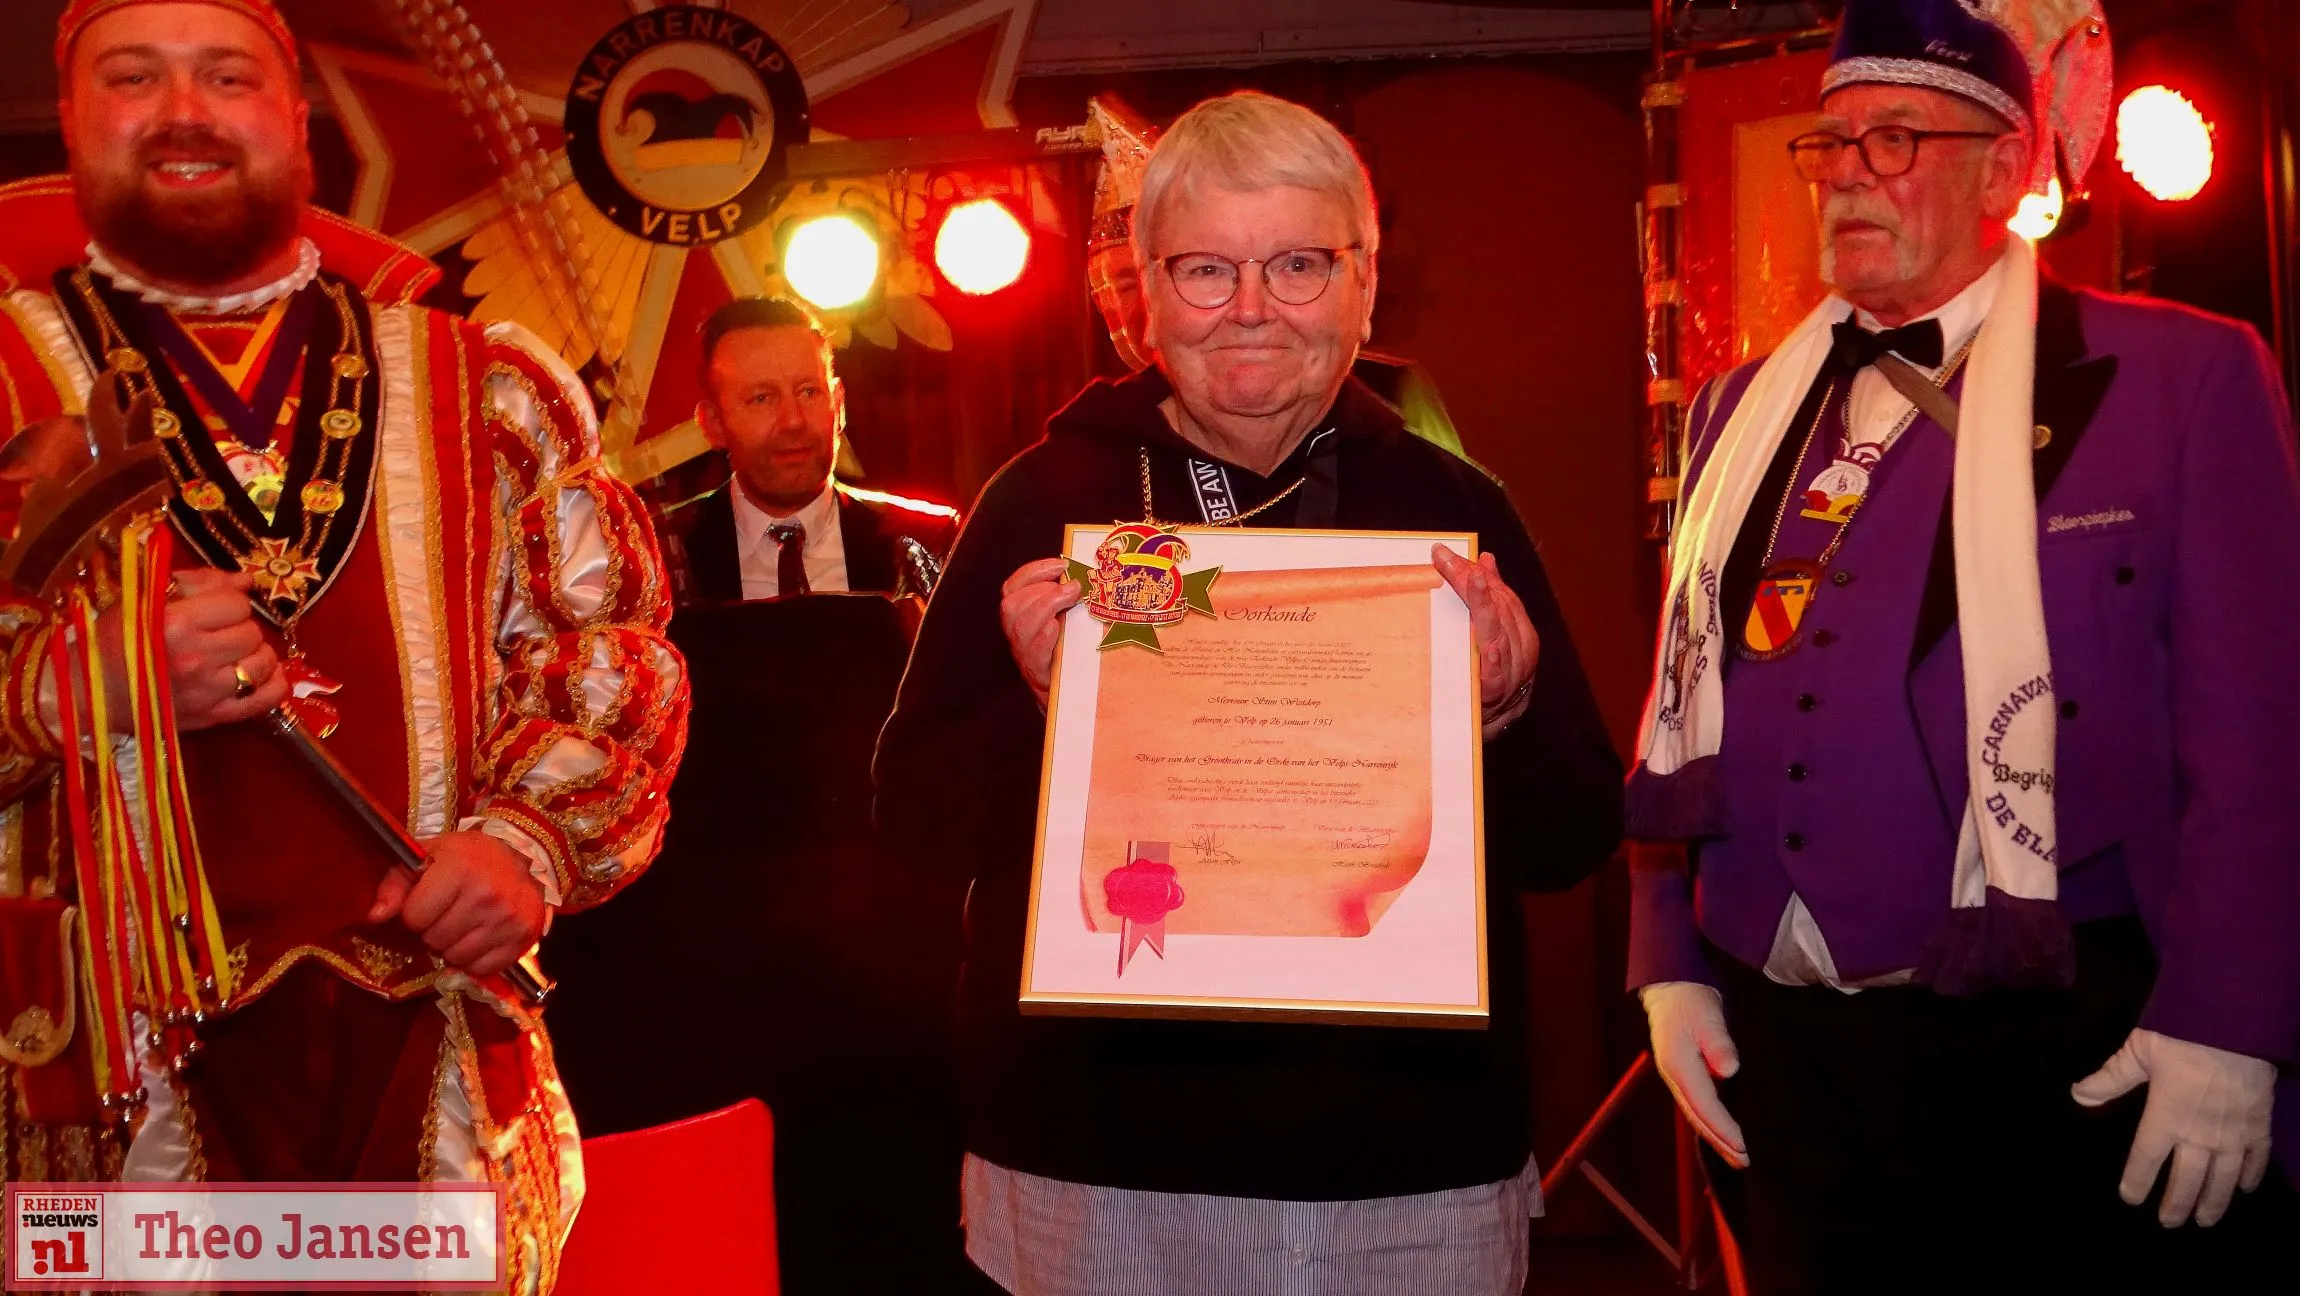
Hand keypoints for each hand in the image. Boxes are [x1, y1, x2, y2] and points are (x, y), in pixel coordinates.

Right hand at [86, 568, 285, 732]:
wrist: (89, 692)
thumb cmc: (114, 640)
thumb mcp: (144, 599)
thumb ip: (199, 584)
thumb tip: (246, 580)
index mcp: (176, 624)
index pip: (237, 603)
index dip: (227, 603)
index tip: (212, 609)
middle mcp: (196, 658)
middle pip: (252, 632)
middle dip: (239, 627)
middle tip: (218, 632)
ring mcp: (207, 692)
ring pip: (263, 662)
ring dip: (254, 654)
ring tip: (232, 654)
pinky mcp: (214, 717)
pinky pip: (267, 699)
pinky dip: (272, 684)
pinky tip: (257, 675)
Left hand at [366, 831, 547, 977]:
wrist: (521, 856)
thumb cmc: (467, 856)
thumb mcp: (427, 856)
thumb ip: (395, 883)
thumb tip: (374, 917)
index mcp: (459, 868)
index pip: (414, 917)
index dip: (416, 912)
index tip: (429, 900)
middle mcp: (486, 895)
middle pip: (435, 940)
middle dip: (434, 930)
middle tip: (447, 914)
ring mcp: (508, 918)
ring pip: (457, 957)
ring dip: (453, 946)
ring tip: (463, 925)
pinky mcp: (524, 937)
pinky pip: (483, 968)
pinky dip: (476, 959)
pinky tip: (480, 938)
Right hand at [1000, 557, 1081, 709]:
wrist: (1076, 700)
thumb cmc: (1077, 653)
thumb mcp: (1072, 622)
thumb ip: (1073, 600)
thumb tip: (1096, 572)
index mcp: (1023, 618)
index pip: (1013, 588)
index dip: (1033, 571)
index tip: (1060, 563)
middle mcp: (1019, 636)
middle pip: (1012, 605)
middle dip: (1043, 589)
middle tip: (1073, 586)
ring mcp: (1026, 657)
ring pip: (1020, 627)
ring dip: (1045, 606)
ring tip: (1070, 597)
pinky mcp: (1039, 677)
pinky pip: (1034, 656)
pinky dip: (1043, 638)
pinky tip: (1056, 627)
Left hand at [1432, 546, 1538, 728]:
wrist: (1485, 727)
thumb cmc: (1487, 676)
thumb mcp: (1489, 636)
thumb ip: (1490, 599)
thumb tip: (1486, 558)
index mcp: (1520, 634)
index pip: (1501, 596)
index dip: (1474, 574)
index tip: (1445, 554)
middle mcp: (1520, 651)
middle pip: (1499, 609)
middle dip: (1471, 582)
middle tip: (1445, 561)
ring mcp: (1510, 675)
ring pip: (1498, 634)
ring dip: (1483, 606)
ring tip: (1471, 580)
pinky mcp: (1494, 699)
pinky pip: (1496, 677)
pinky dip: (1494, 661)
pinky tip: (1488, 648)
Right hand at [1643, 980, 1749, 1167]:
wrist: (1671, 986)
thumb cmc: (1691, 999)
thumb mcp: (1708, 1015)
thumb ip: (1718, 1043)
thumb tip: (1729, 1071)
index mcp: (1678, 1065)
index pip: (1704, 1105)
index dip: (1723, 1128)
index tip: (1744, 1146)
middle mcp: (1674, 1076)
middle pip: (1697, 1117)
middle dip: (1720, 1142)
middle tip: (1744, 1162)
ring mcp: (1676, 1076)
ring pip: (1696, 1114)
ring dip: (1715, 1137)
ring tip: (1737, 1157)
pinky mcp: (1683, 1073)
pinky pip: (1697, 1106)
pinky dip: (1711, 1123)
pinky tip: (1722, 1132)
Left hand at [2072, 1028, 2273, 1226]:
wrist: (2234, 1022)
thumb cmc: (2181, 1033)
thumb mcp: (2137, 1052)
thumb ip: (2110, 1079)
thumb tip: (2078, 1096)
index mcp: (2165, 1117)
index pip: (2145, 1159)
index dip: (2136, 1181)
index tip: (2130, 1198)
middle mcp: (2199, 1134)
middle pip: (2187, 1179)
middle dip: (2176, 1204)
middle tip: (2170, 1224)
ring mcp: (2233, 1133)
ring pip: (2223, 1179)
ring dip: (2214, 1202)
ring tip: (2205, 1220)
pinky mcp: (2259, 1125)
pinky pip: (2256, 1158)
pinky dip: (2251, 1176)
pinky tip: (2244, 1189)